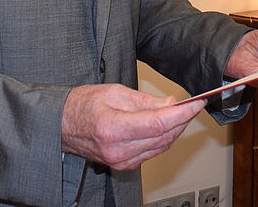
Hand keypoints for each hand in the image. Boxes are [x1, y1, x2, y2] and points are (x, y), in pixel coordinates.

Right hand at [60, 84, 204, 169]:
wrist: (60, 125)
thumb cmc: (83, 105)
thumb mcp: (115, 92)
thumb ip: (146, 101)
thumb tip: (171, 104)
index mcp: (113, 128)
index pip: (160, 123)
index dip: (183, 114)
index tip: (197, 103)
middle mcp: (118, 150)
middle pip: (164, 137)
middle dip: (182, 120)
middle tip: (191, 104)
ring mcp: (120, 161)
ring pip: (161, 147)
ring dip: (175, 130)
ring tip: (180, 112)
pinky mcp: (123, 165)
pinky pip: (152, 152)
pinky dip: (163, 139)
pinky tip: (165, 125)